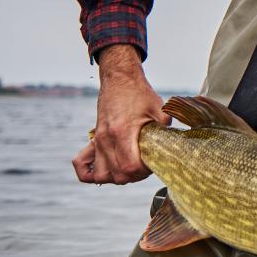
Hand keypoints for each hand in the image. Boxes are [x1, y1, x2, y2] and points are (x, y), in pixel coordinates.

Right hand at [72, 44, 169, 184]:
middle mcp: (106, 139)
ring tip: (131, 168)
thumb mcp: (159, 109)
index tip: (153, 164)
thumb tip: (175, 145)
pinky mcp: (94, 140)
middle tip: (146, 166)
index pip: (129, 167)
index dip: (143, 172)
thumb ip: (166, 128)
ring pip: (101, 175)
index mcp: (123, 132)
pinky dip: (91, 172)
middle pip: (117, 176)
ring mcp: (98, 141)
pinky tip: (108, 168)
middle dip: (134, 176)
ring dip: (117, 177)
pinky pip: (81, 165)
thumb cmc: (140, 94)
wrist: (119, 80)